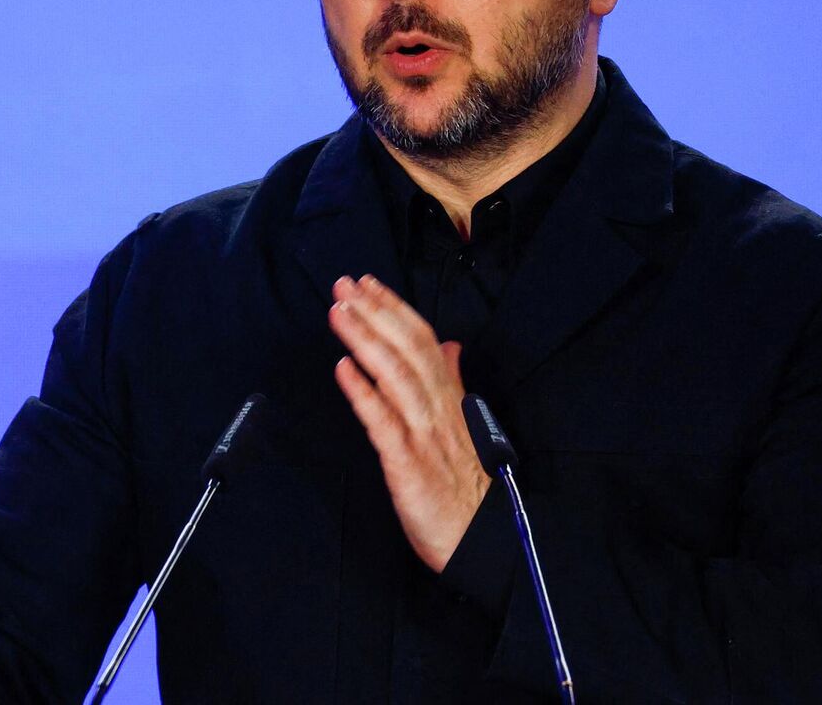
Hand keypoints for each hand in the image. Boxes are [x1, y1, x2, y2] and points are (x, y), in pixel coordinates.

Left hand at [329, 274, 490, 571]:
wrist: (481, 537)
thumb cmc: (467, 484)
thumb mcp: (465, 424)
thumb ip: (453, 382)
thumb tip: (449, 346)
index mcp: (449, 397)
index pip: (423, 340)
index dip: (395, 309)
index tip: (368, 283)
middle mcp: (438, 408)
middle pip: (407, 349)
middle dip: (374, 312)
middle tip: (344, 284)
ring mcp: (423, 433)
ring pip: (395, 375)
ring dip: (365, 339)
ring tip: (340, 312)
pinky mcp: (408, 463)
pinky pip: (383, 422)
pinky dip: (363, 393)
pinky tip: (343, 369)